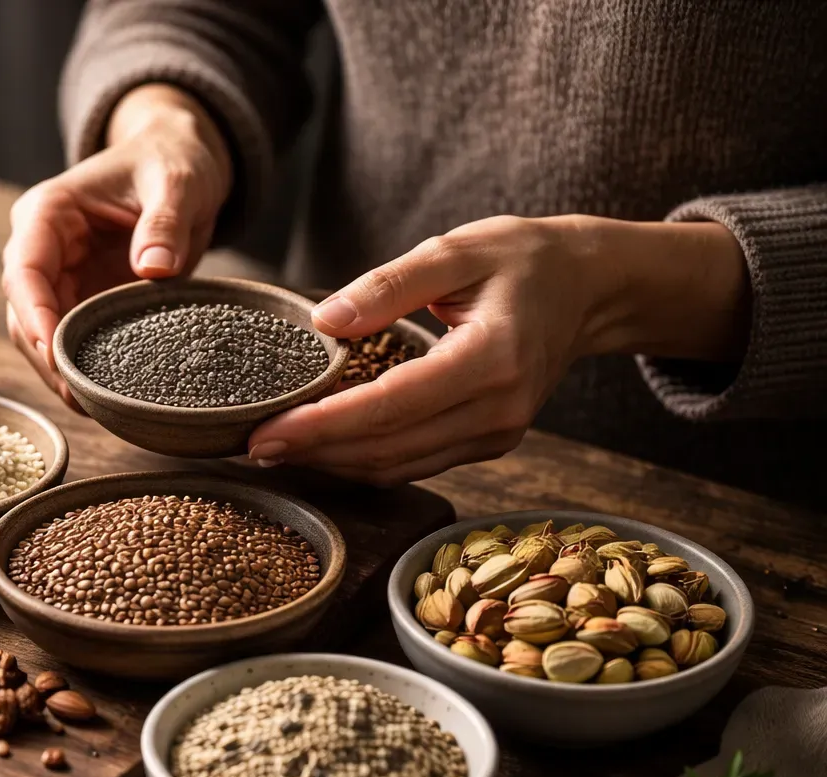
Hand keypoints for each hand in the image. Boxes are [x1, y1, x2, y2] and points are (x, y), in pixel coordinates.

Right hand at [2, 84, 231, 406]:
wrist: (179, 162)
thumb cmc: (172, 161)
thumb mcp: (177, 181)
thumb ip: (165, 221)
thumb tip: (154, 266)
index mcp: (48, 212)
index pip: (24, 269)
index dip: (33, 312)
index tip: (53, 351)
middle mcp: (41, 248)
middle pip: (24, 311)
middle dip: (46, 356)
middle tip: (80, 396)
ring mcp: (59, 277)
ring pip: (40, 334)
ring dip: (60, 371)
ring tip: (92, 407)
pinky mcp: (80, 299)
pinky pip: (70, 340)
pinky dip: (81, 368)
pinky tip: (103, 398)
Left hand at [247, 214, 748, 484]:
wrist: (588, 288)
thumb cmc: (522, 259)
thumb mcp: (455, 250)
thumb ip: (388, 285)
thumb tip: (326, 321)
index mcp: (491, 358)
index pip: (389, 406)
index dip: (321, 426)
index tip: (264, 432)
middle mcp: (498, 409)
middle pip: (387, 448)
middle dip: (313, 452)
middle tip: (248, 446)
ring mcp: (497, 434)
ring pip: (398, 466)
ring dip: (333, 464)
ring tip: (272, 449)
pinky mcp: (489, 442)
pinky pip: (415, 463)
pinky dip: (364, 460)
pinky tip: (321, 446)